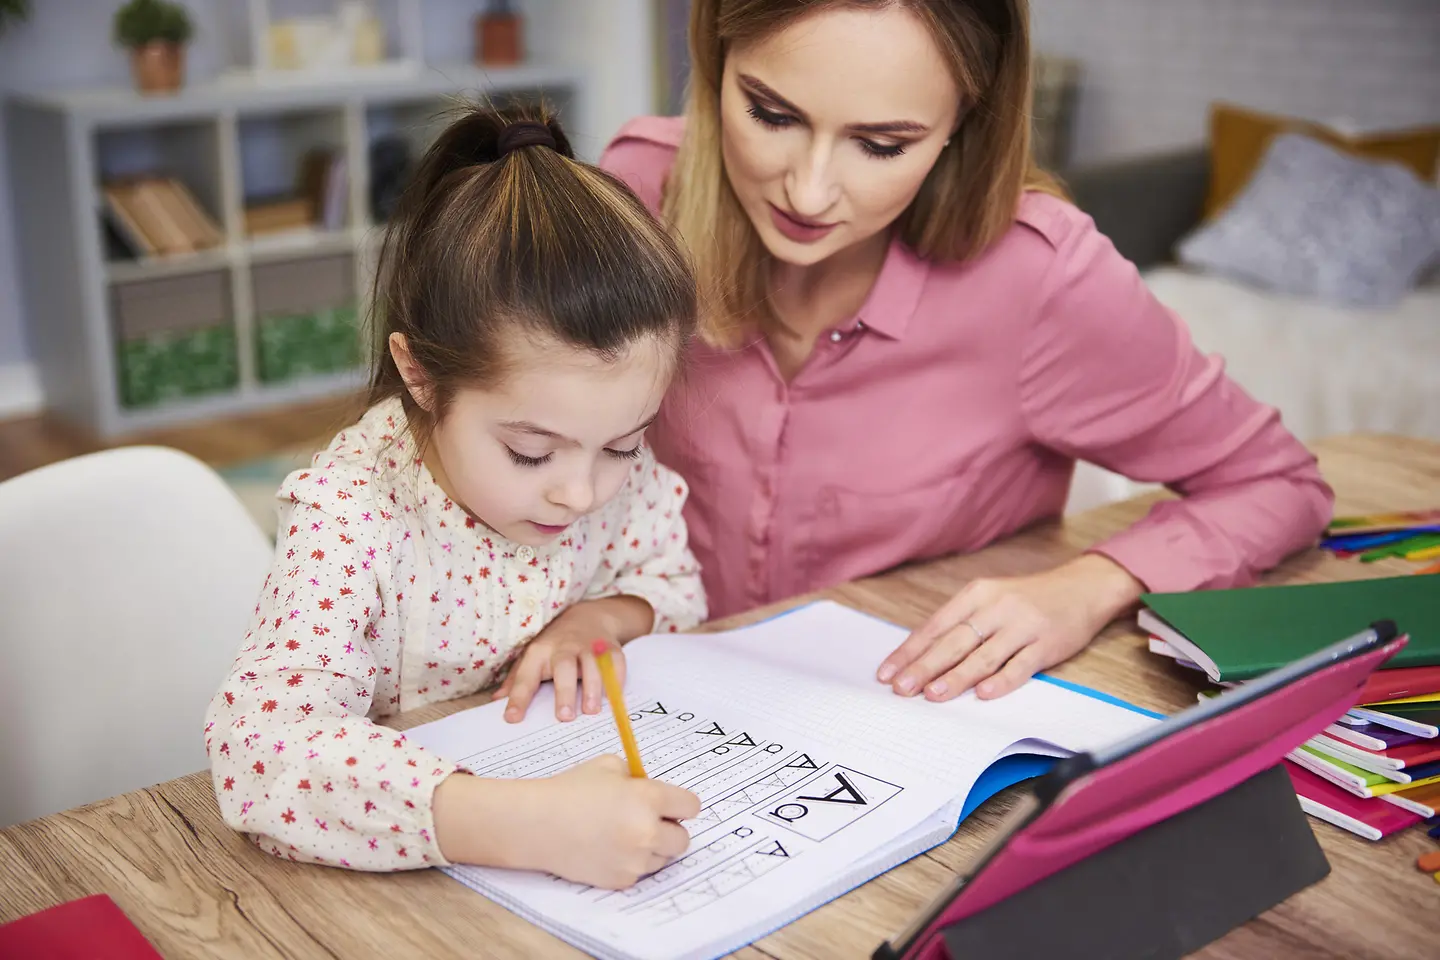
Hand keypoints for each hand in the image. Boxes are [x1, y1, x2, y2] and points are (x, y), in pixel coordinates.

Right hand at [433, 756, 699, 887]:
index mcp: (648, 798)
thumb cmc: (571, 789)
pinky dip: (631, 862)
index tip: (672, 806)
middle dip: (669, 829)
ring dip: (651, 847)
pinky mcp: (621, 880)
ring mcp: (634, 860)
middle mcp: (647, 831)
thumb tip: (659, 792)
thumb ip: (639, 778)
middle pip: (683, 839)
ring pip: (663, 858)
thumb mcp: (609, 766)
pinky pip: (640, 872)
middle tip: (649, 821)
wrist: (537, 823)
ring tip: (622, 834)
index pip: (691, 806)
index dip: (681, 804)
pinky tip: (608, 848)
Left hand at [497, 596, 653, 722]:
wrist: (588, 617)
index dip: (518, 698)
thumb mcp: (532, 657)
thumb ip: (516, 680)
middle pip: (564, 667)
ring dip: (593, 688)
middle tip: (564, 717)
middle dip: (564, 692)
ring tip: (591, 711)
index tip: (512, 719)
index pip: (526, 676)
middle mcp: (564, 648)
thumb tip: (496, 702)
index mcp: (539, 652)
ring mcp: (589, 646)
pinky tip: (613, 697)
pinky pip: (616, 662)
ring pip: (592, 665)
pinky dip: (616, 679)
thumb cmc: (555, 645)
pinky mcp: (610, 648)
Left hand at [876, 554, 1143, 700]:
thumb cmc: (1027, 598)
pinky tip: (983, 694)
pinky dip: (1002, 681)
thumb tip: (921, 655)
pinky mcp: (1047, 644)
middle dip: (924, 667)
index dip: (910, 650)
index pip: (936, 626)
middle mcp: (997, 608)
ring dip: (956, 677)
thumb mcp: (990, 599)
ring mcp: (1023, 626)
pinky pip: (1021, 665)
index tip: (888, 672)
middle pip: (954, 641)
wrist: (1083, 587)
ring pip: (984, 656)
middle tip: (901, 688)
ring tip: (932, 694)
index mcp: (977, 594)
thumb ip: (961, 623)